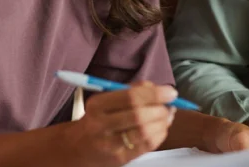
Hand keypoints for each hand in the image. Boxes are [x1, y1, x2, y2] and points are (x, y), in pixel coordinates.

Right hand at [58, 81, 176, 166]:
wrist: (78, 148)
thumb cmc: (98, 119)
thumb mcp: (106, 100)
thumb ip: (131, 90)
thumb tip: (158, 89)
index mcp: (97, 105)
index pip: (131, 97)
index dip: (155, 94)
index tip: (170, 92)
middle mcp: (101, 125)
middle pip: (139, 115)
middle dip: (161, 109)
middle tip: (169, 106)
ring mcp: (110, 144)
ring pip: (144, 132)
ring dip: (162, 122)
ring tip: (167, 116)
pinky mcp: (119, 159)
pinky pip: (146, 146)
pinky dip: (160, 134)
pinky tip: (161, 128)